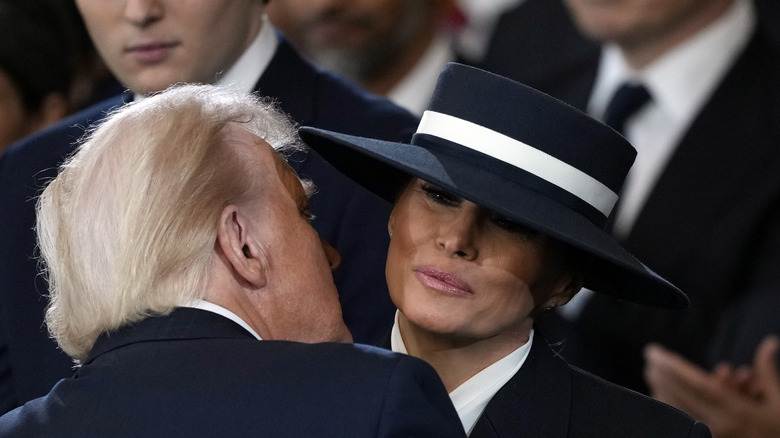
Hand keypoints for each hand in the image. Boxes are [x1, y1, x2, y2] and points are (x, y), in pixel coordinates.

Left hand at [644, 336, 779, 437]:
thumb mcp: (779, 402)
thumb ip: (768, 371)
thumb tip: (770, 342)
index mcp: (738, 411)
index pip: (696, 383)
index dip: (672, 366)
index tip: (655, 351)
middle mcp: (720, 425)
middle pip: (680, 396)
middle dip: (661, 374)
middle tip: (649, 357)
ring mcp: (710, 437)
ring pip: (675, 411)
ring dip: (660, 390)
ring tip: (651, 373)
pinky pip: (680, 425)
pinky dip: (668, 409)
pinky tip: (658, 397)